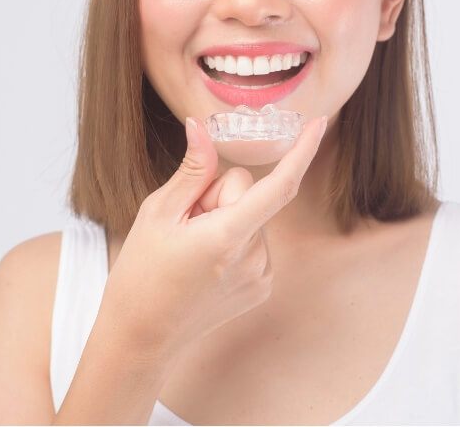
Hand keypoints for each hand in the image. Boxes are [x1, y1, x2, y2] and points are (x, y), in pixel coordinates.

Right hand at [101, 112, 327, 361]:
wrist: (141, 336)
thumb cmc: (142, 273)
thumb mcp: (158, 213)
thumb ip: (192, 171)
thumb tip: (202, 128)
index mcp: (228, 237)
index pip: (279, 186)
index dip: (302, 151)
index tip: (318, 124)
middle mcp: (254, 258)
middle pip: (249, 193)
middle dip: (219, 194)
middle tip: (186, 222)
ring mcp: (261, 276)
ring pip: (251, 215)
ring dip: (225, 219)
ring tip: (193, 247)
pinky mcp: (261, 286)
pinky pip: (255, 238)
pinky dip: (234, 238)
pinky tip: (206, 260)